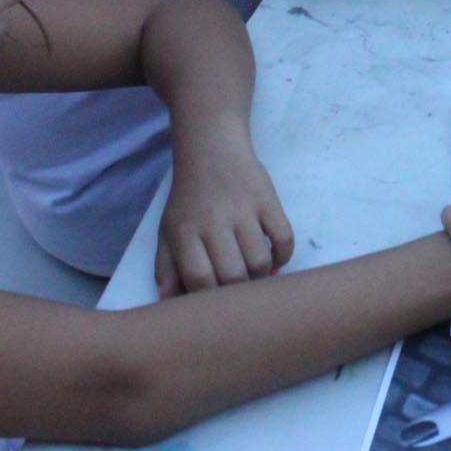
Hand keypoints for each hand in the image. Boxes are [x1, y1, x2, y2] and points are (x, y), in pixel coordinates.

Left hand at [155, 136, 295, 296]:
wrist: (211, 149)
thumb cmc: (189, 198)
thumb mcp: (167, 230)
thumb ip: (166, 268)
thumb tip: (170, 302)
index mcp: (184, 231)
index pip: (199, 278)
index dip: (210, 299)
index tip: (215, 301)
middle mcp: (213, 221)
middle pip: (232, 274)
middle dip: (238, 292)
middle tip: (239, 291)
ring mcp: (243, 208)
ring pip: (259, 260)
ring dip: (260, 276)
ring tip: (255, 274)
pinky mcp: (268, 198)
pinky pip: (284, 237)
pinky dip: (283, 255)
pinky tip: (274, 257)